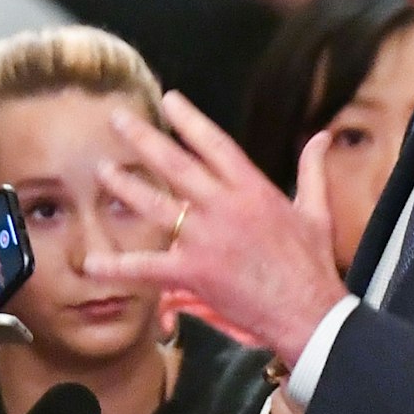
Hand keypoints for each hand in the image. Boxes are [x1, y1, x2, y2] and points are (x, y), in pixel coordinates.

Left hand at [84, 92, 346, 364]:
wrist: (309, 313)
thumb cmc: (312, 265)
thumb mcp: (316, 210)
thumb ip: (312, 169)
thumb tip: (322, 137)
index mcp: (252, 189)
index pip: (215, 143)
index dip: (190, 120)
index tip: (169, 100)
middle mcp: (224, 206)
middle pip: (176, 164)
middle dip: (143, 138)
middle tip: (117, 119)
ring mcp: (205, 238)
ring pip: (155, 205)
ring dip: (125, 186)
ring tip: (102, 170)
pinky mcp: (193, 272)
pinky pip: (147, 266)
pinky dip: (117, 265)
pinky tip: (91, 261)